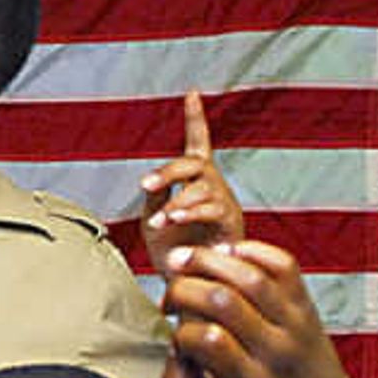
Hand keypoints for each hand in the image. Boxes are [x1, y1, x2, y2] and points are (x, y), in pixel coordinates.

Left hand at [137, 91, 245, 271]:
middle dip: (168, 172)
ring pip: (201, 187)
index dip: (196, 119)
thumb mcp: (154, 220)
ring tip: (161, 221)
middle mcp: (213, 185)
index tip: (192, 94)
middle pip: (194, 164)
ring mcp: (224, 201)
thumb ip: (154, 197)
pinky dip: (190, 212)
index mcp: (195, 180)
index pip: (198, 143)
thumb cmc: (173, 251)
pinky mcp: (232, 221)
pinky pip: (211, 208)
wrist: (192, 284)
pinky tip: (173, 220)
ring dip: (177, 202)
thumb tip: (151, 183)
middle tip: (146, 185)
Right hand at [161, 239, 377, 377]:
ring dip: (209, 260)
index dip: (179, 332)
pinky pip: (282, 264)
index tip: (176, 338)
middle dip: (183, 289)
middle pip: (224, 300)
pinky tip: (227, 255)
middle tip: (170, 298)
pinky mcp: (305, 307)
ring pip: (251, 275)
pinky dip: (251, 250)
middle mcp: (275, 351)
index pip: (206, 340)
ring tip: (183, 260)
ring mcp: (294, 325)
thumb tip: (171, 352)